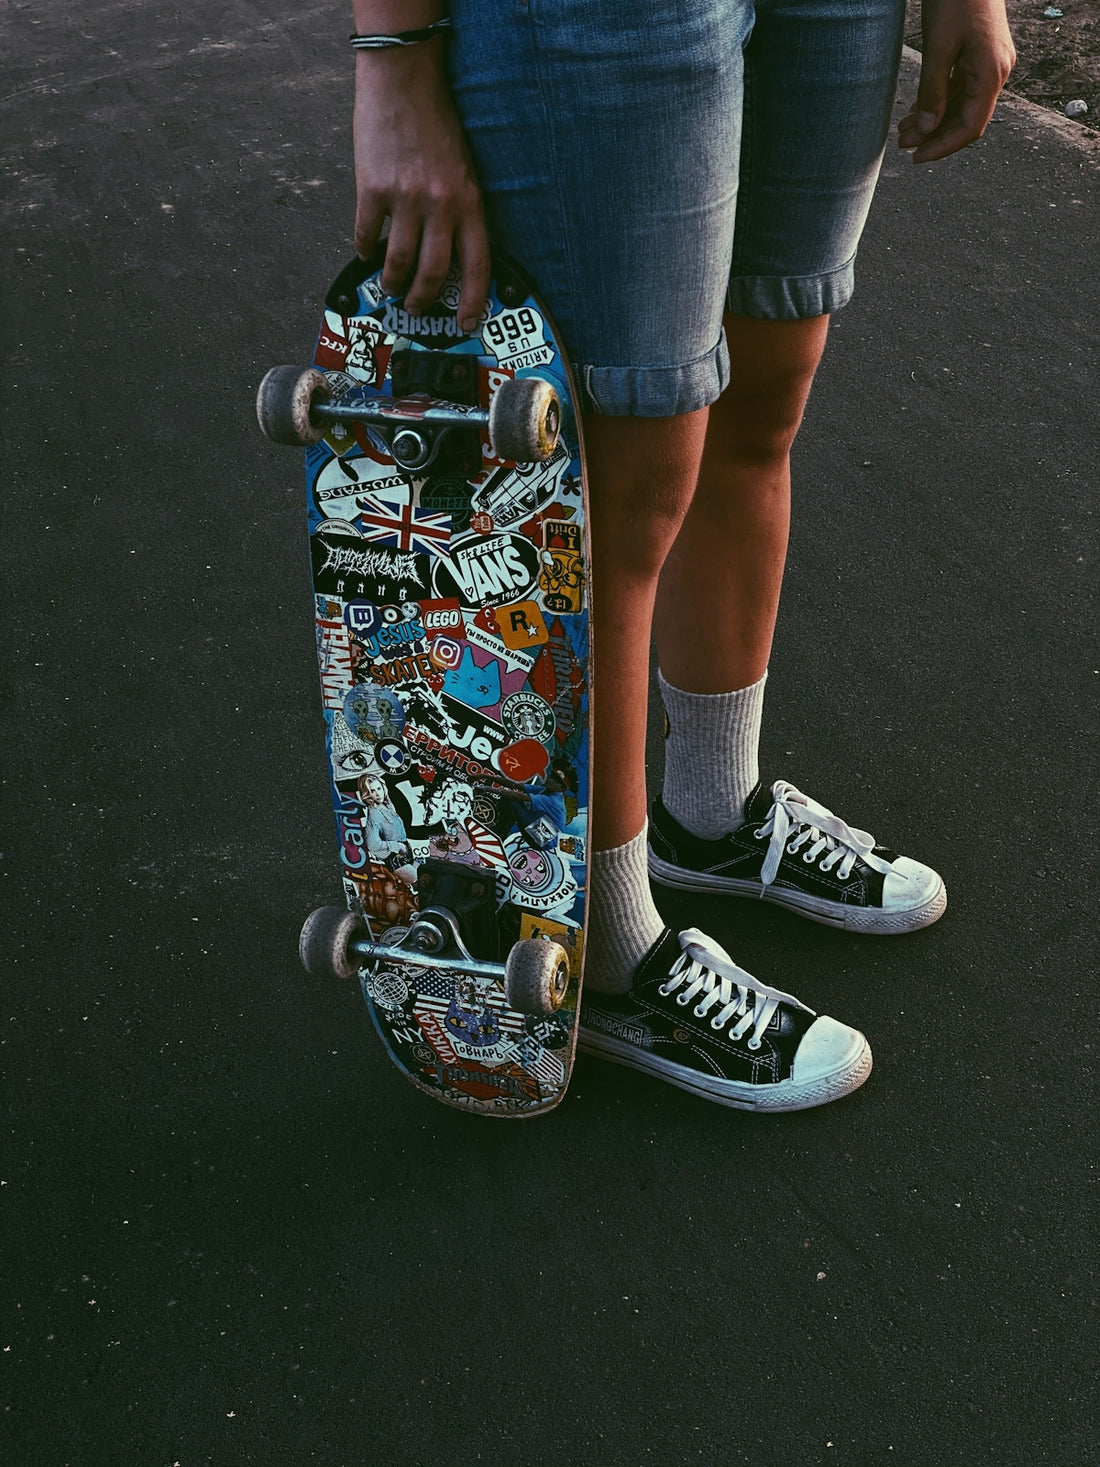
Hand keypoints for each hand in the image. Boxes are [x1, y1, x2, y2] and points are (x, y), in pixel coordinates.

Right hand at [353, 44, 489, 329]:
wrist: (403, 79)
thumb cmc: (436, 121)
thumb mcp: (463, 168)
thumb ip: (460, 208)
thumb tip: (450, 249)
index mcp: (469, 201)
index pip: (478, 264)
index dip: (475, 301)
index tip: (469, 322)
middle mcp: (441, 204)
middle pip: (434, 273)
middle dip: (423, 299)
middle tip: (414, 306)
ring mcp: (406, 198)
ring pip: (399, 262)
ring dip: (393, 281)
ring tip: (389, 286)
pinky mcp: (373, 189)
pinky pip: (367, 235)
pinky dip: (366, 249)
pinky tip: (366, 251)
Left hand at [898, 0, 1015, 162]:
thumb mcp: (938, 47)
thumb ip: (932, 91)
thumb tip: (926, 130)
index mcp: (991, 73)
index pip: (970, 126)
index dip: (943, 147)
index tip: (916, 158)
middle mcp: (996, 72)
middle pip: (966, 119)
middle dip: (933, 135)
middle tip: (901, 143)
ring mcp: (990, 63)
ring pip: (961, 105)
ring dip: (932, 120)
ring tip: (902, 130)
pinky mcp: (979, 55)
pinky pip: (960, 88)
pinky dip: (938, 101)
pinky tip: (915, 110)